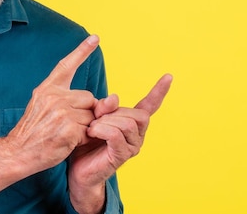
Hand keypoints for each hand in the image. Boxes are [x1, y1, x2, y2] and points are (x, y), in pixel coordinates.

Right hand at [0, 35, 100, 193]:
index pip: (66, 65)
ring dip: (85, 127)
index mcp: (48, 88)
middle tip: (67, 125)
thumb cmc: (33, 131)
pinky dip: (84, 139)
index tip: (95, 37)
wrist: (17, 152)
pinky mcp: (68, 129)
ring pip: (91, 115)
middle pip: (89, 98)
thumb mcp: (43, 106)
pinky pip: (90, 130)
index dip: (82, 51)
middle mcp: (55, 96)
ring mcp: (62, 112)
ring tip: (66, 135)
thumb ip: (67, 100)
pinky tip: (68, 142)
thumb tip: (98, 100)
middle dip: (86, 112)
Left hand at [68, 74, 172, 209]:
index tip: (169, 76)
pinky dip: (102, 130)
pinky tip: (91, 132)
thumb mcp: (93, 117)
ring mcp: (132, 147)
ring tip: (92, 127)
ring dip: (106, 121)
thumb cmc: (86, 142)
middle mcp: (137, 135)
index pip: (150, 105)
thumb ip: (104, 107)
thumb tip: (114, 97)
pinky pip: (116, 135)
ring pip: (128, 124)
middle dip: (115, 112)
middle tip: (96, 119)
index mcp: (132, 123)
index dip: (159, 91)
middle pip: (138, 114)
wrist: (78, 170)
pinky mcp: (121, 156)